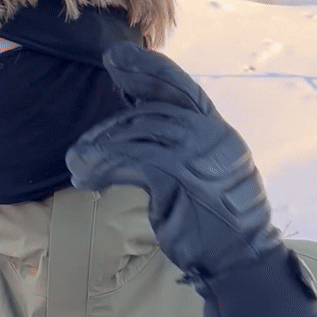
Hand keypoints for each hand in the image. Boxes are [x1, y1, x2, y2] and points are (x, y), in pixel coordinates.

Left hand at [66, 41, 282, 280]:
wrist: (239, 259)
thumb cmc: (213, 221)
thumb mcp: (194, 175)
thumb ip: (167, 148)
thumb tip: (121, 130)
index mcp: (217, 131)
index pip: (180, 89)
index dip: (147, 70)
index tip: (114, 56)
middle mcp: (213, 135)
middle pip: (155, 107)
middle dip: (112, 120)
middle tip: (83, 143)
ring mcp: (202, 154)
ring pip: (141, 131)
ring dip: (102, 145)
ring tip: (77, 163)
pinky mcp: (186, 176)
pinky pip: (137, 159)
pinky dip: (106, 166)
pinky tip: (86, 178)